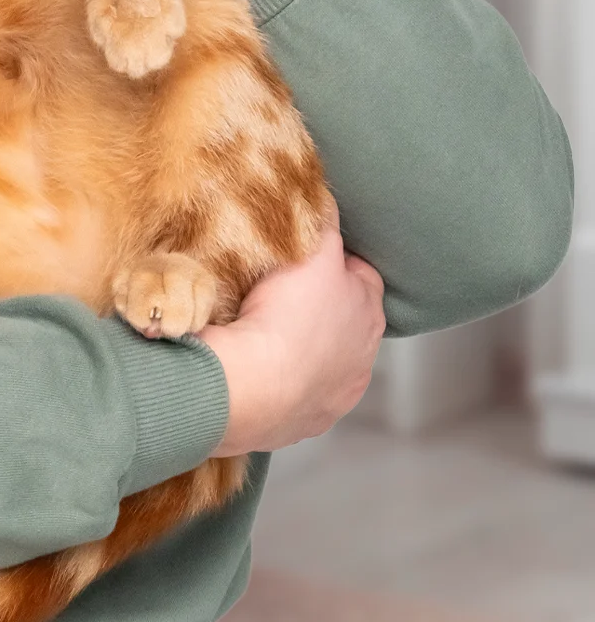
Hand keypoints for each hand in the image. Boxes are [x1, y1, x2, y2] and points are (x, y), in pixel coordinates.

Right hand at [197, 213, 385, 454]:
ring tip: (267, 332)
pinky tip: (261, 368)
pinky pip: (299, 395)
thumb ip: (324, 222)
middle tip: (286, 291)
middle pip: (347, 320)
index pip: (364, 275)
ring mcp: (335, 395)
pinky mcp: (306, 422)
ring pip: (326, 360)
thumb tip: (328, 199)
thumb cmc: (286, 315)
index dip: (337, 261)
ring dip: (306, 348)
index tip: (310, 255)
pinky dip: (285, 381)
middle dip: (324, 307)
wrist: (251, 387)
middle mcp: (363, 358)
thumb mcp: (310, 250)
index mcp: (370, 313)